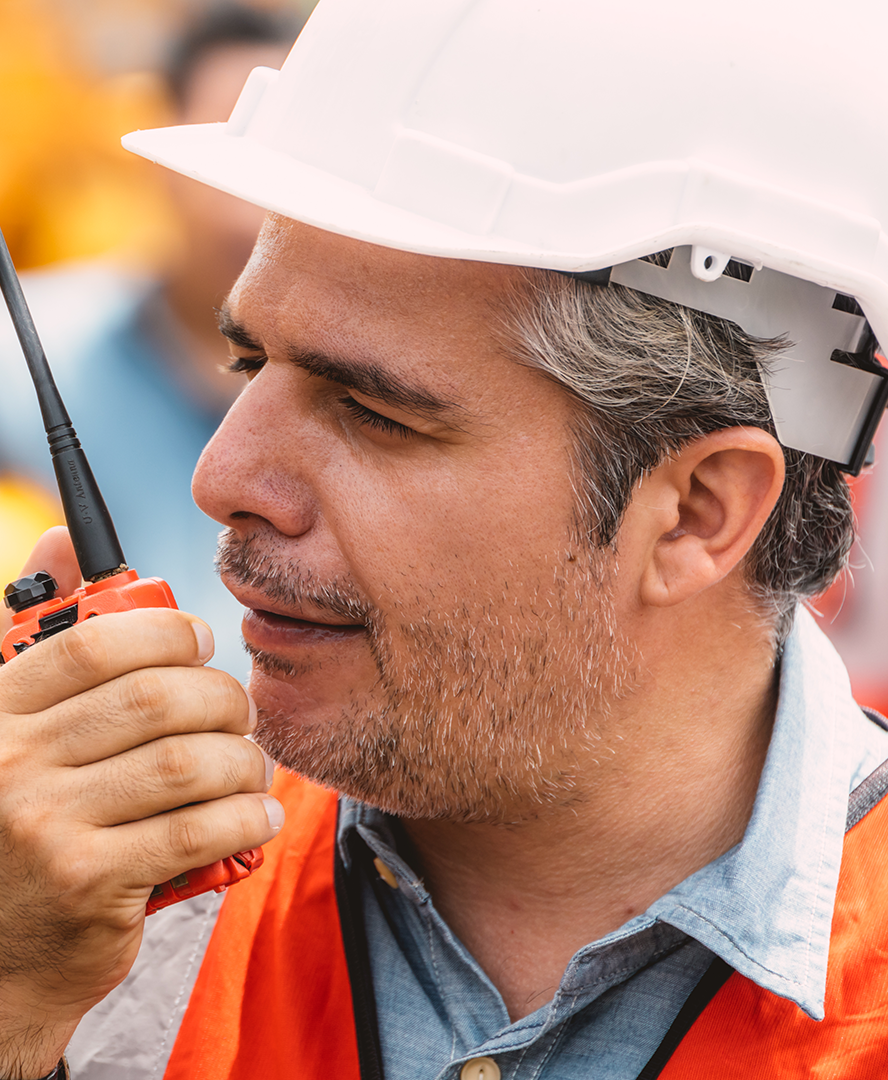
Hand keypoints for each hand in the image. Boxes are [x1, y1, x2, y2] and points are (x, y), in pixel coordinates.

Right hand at [0, 529, 282, 1077]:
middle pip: (155, 698)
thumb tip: (59, 539)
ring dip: (241, 759)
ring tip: (251, 767)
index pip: (96, 641)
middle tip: (239, 713)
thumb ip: (36, 634)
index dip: (169, 632)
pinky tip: (259, 813)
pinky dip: (246, 815)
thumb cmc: (21, 822)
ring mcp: (46, 826)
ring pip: (185, 762)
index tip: (202, 643)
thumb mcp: (12, 723)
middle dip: (220, 698)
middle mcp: (11, 762)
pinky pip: (196, 829)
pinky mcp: (89, 884)